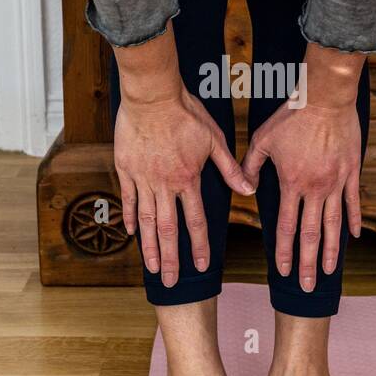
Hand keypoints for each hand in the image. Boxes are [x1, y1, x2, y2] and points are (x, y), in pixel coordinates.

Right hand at [113, 26, 253, 286]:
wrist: (152, 94)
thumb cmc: (186, 112)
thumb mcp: (215, 139)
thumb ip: (230, 168)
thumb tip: (250, 190)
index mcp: (188, 179)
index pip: (195, 221)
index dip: (198, 246)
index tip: (200, 267)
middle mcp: (164, 184)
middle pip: (167, 230)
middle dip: (171, 258)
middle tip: (171, 282)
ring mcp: (142, 178)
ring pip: (144, 220)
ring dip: (149, 247)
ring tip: (152, 267)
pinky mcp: (125, 169)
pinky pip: (127, 199)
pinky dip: (129, 218)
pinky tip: (131, 233)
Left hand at [240, 45, 364, 292]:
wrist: (325, 98)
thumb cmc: (291, 116)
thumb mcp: (262, 139)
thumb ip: (250, 166)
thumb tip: (244, 189)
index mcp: (291, 183)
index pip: (287, 226)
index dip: (285, 251)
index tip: (283, 271)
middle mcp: (315, 189)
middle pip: (311, 234)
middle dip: (308, 263)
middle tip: (307, 286)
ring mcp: (335, 182)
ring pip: (334, 225)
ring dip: (331, 251)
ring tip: (329, 271)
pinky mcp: (351, 172)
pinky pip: (353, 202)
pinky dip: (354, 221)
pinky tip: (355, 238)